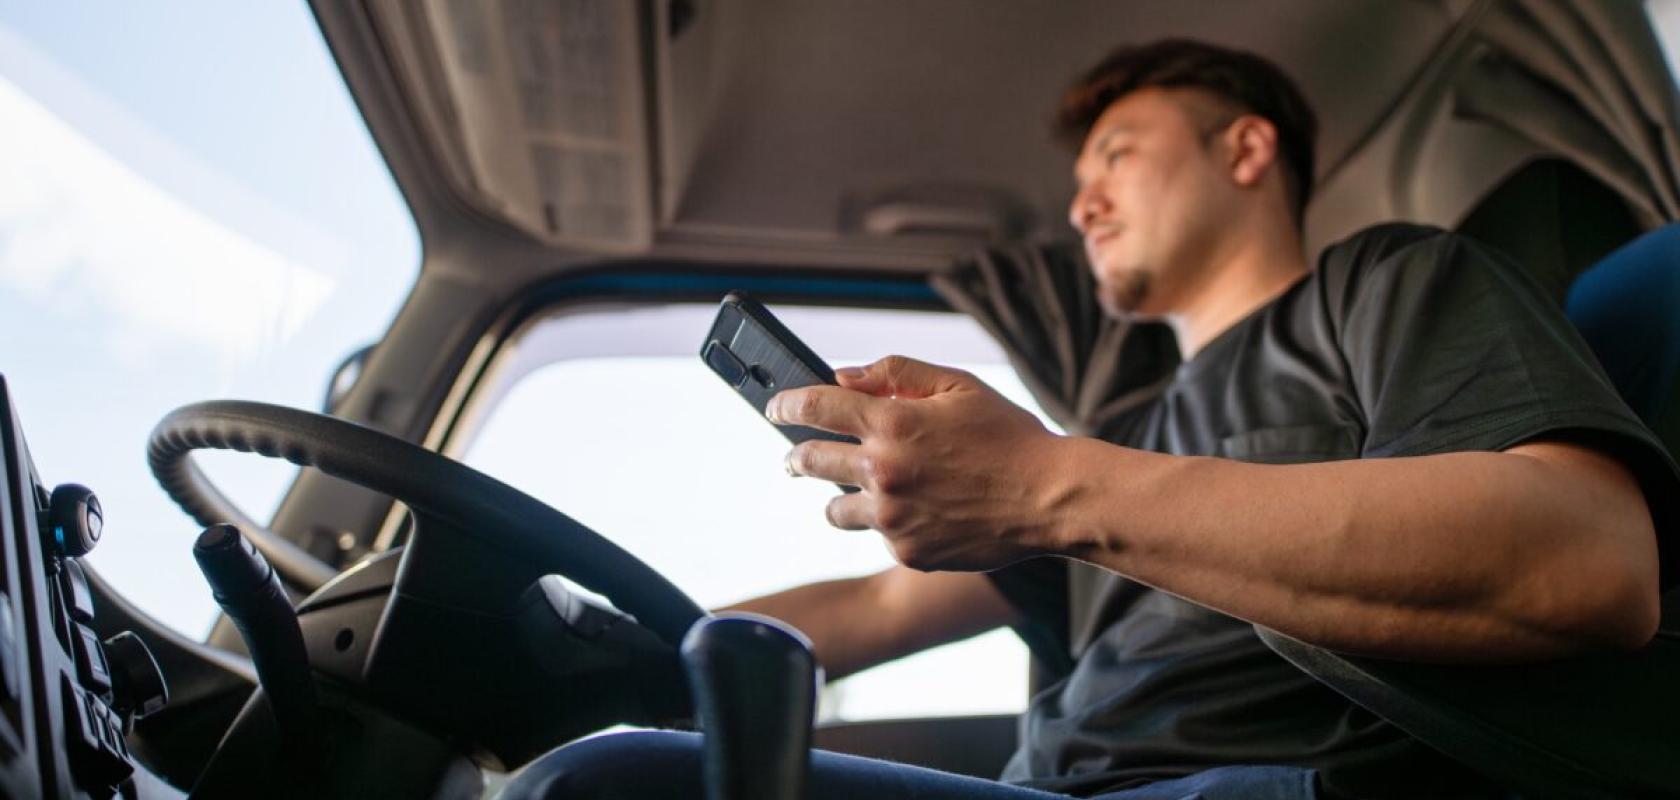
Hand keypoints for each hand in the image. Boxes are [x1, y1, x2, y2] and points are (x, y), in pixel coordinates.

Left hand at [768, 356, 1064, 571]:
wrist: (1050, 499)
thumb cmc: (1008, 436)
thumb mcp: (958, 385)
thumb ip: (896, 375)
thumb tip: (844, 378)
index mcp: (892, 423)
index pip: (813, 407)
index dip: (785, 404)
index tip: (774, 407)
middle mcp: (883, 472)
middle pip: (809, 460)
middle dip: (796, 456)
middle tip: (795, 457)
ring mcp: (893, 517)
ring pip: (834, 508)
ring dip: (836, 495)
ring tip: (854, 491)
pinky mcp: (908, 552)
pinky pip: (877, 535)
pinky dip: (887, 522)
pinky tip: (917, 513)